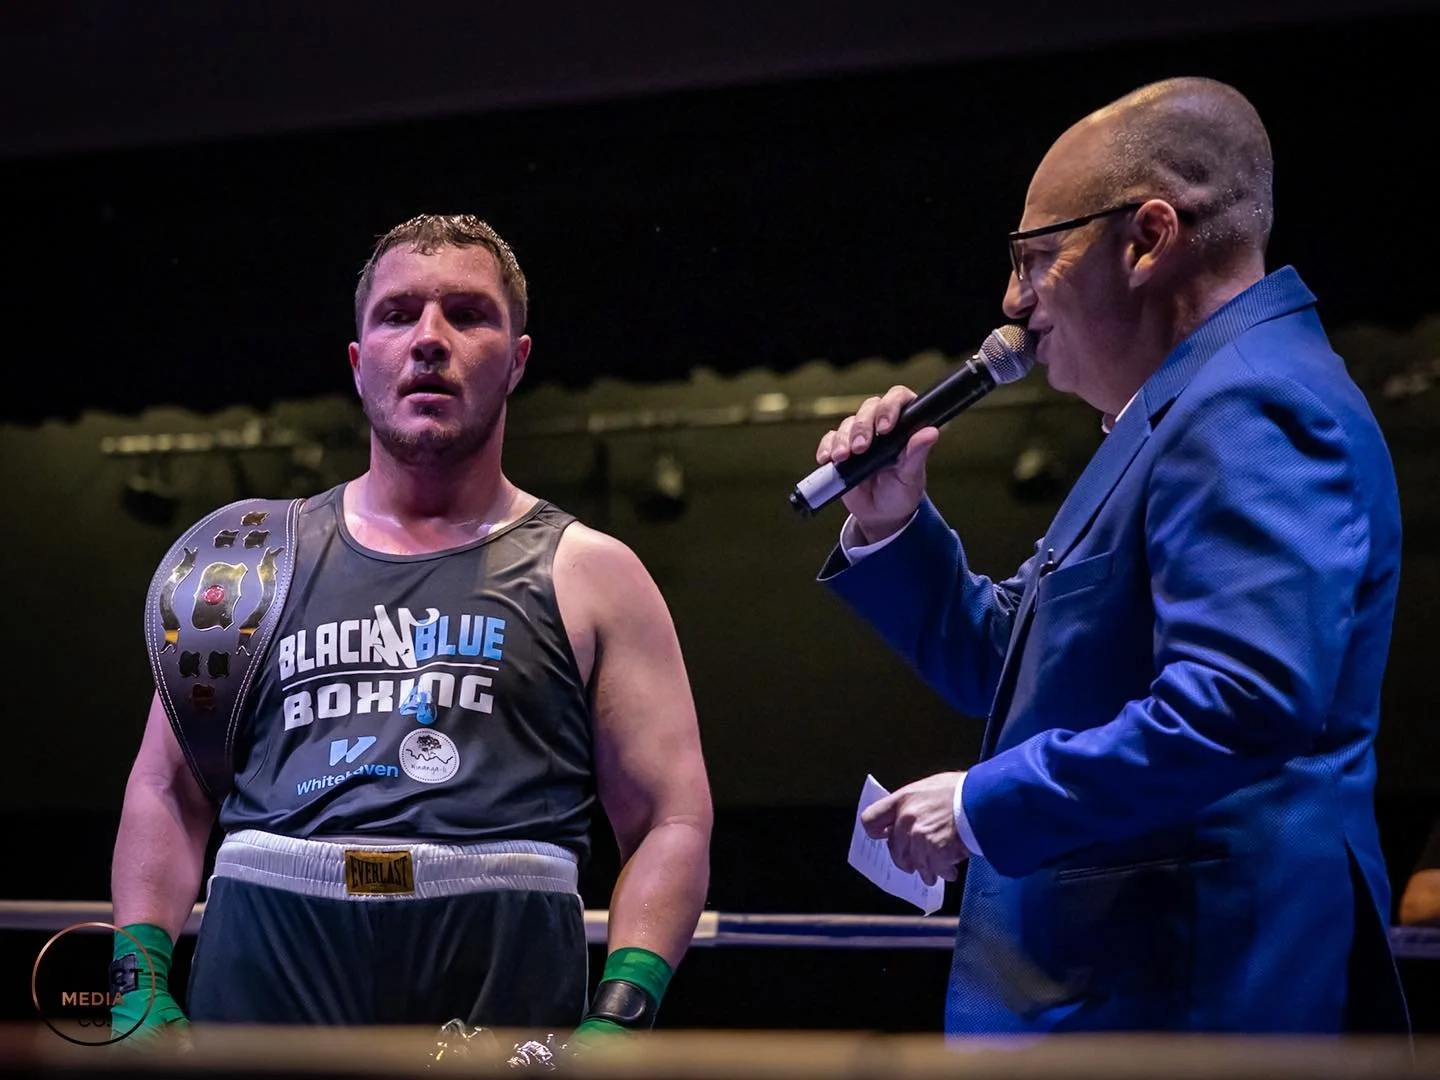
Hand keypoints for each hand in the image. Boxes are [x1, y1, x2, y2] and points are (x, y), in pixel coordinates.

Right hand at [814, 386, 938, 542]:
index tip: (885, 427)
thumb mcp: (911, 475)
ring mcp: (860, 435)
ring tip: (844, 457)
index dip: (890, 407)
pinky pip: (829, 440)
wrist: (881, 515)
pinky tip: (827, 459)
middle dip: (862, 427)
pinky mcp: (841, 448)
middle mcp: (881, 426)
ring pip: (848, 423)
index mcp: (904, 426)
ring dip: (843, 439)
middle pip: (869, 408)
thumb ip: (917, 453)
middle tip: (861, 447)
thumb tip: (931, 432)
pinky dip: (826, 447)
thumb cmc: (902, 492)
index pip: (898, 399)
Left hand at [861, 771, 970, 885]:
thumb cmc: (963, 789)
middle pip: (895, 849)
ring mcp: (920, 837)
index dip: (877, 832)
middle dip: (906, 858)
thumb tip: (908, 817)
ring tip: (936, 872)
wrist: (984, 799)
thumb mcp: (931, 787)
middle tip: (916, 861)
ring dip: (926, 870)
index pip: (870, 820)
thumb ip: (914, 803)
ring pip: (914, 864)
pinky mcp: (936, 852)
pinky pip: (934, 871)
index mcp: (902, 799)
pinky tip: (951, 871)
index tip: (885, 837)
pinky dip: (943, 873)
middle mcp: (906, 819)